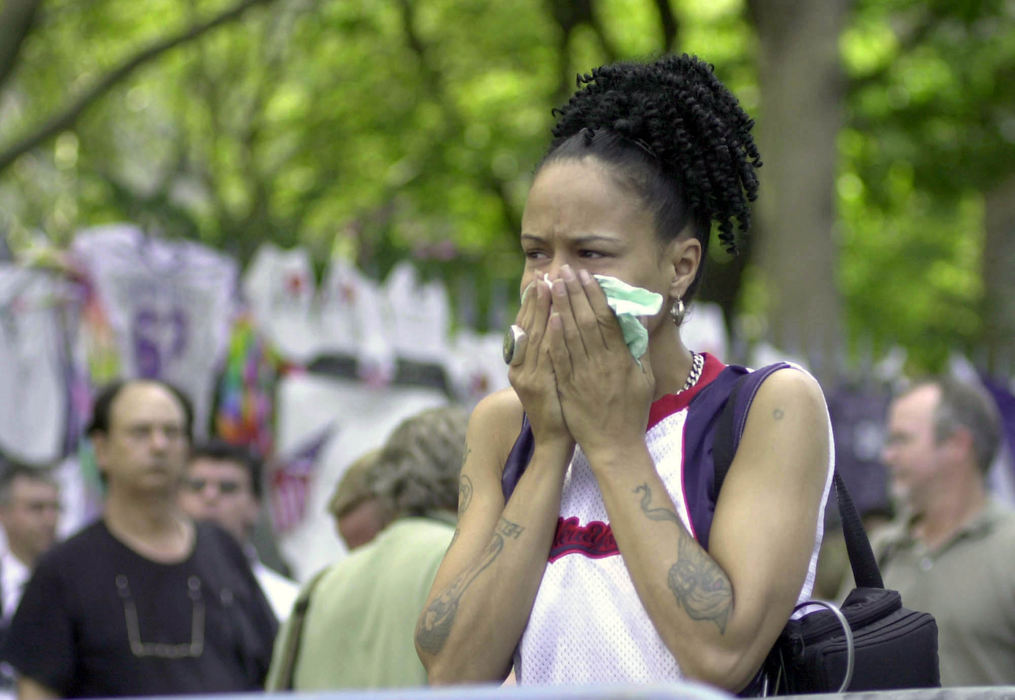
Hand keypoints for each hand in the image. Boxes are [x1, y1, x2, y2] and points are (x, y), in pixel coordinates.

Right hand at [508, 279, 574, 455]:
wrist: (555, 441)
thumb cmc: (558, 407)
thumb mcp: (548, 377)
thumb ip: (549, 352)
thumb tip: (557, 322)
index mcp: (521, 363)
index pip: (525, 325)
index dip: (533, 301)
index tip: (542, 277)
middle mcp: (518, 367)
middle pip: (526, 325)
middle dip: (537, 298)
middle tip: (545, 272)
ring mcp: (526, 377)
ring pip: (533, 336)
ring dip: (541, 309)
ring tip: (549, 285)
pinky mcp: (538, 387)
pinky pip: (545, 357)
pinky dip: (549, 336)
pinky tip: (555, 318)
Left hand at [544, 265, 654, 461]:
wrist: (615, 447)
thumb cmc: (632, 413)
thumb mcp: (644, 379)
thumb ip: (639, 349)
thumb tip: (637, 319)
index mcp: (622, 360)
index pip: (606, 319)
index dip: (595, 295)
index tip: (587, 276)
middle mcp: (603, 364)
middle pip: (586, 320)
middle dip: (575, 293)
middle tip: (565, 271)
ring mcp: (584, 375)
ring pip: (571, 334)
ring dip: (561, 307)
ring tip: (554, 284)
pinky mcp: (569, 387)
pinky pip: (561, 357)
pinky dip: (555, 336)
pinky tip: (550, 317)